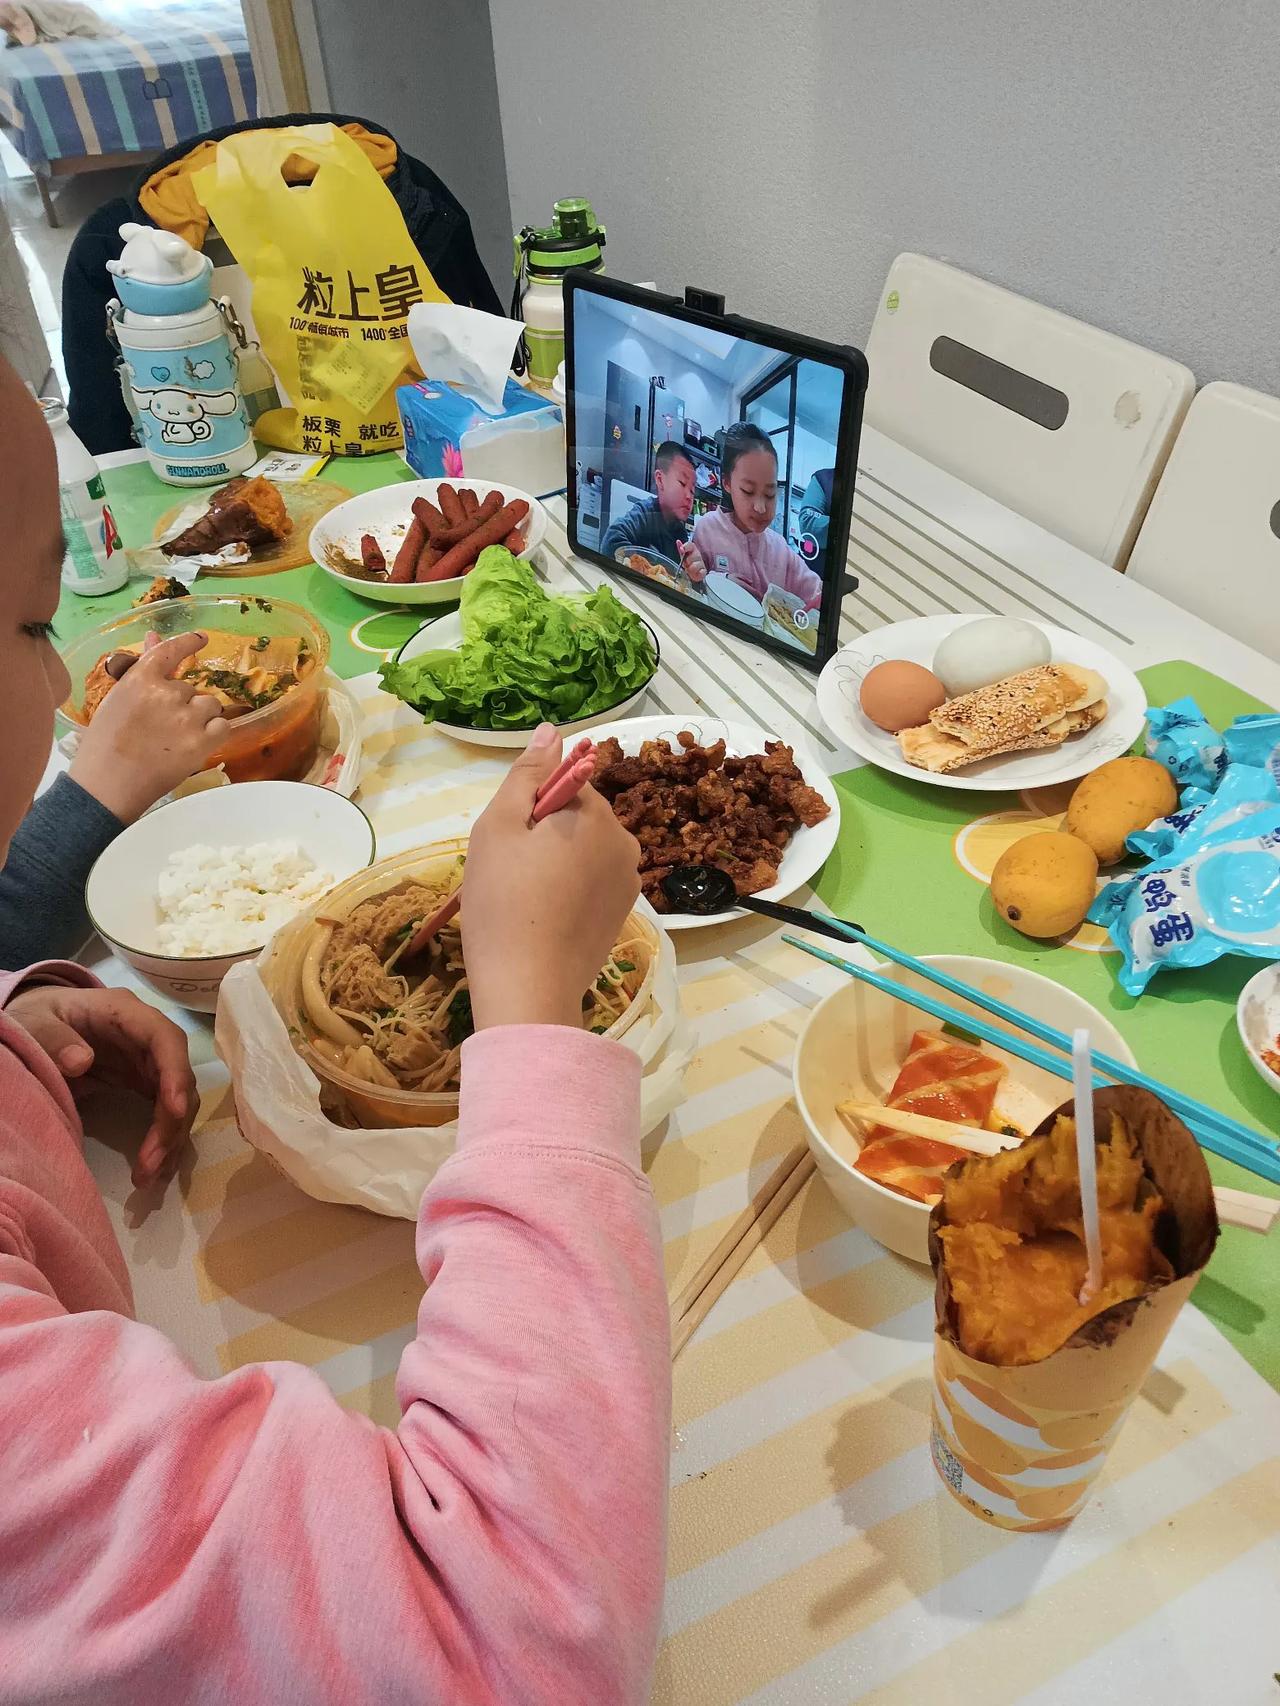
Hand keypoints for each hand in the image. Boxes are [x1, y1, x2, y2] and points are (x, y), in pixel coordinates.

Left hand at [7, 984, 196, 1184]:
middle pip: (179, 1077)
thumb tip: (81, 1061)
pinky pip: (166, 1113)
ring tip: (149, 1177)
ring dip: (170, 1140)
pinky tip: (154, 1169)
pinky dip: (163, 1142)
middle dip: (171, 1123)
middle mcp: (148, 1037)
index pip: (165, 1039)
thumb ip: (53, 1038)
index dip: (175, 1074)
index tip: (175, 1111)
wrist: (40, 1024)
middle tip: (150, 1165)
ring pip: (179, 1101)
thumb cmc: (39, 1018)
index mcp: (125, 1013)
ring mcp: (150, 1062)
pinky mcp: (145, 1083)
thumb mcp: (34, 1022)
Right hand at [69, 631, 224, 823]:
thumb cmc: (104, 744)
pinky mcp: (201, 743)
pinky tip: (196, 744)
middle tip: (162, 728)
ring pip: (210, 705)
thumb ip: (141, 668)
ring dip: (201, 718)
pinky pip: (223, 726)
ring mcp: (187, 718)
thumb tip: (153, 636)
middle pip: (191, 689)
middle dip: (182, 704)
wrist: (107, 785)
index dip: (188, 642)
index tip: (201, 639)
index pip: (171, 651)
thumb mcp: (117, 699)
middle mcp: (167, 693)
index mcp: (141, 680)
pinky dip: (214, 734)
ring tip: (178, 738)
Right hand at [462, 725, 640, 1030]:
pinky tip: (545, 918)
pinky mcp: (624, 914)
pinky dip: (570, 891)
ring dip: (557, 863)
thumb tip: (552, 731)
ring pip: (585, 851)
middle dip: (546, 834)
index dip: (530, 809)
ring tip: (525, 899)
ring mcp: (629, 881)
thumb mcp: (499, 827)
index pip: (564, 784)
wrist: (528, 988)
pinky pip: (593, 883)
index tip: (510, 842)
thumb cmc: (503, 902)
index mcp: (596, 813)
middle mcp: (625, 841)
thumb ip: (526, 774)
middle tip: (510, 873)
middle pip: (578, 817)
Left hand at [677, 540, 706, 582]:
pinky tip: (695, 573)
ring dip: (691, 569)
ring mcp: (702, 564)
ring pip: (697, 564)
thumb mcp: (683, 557)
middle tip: (686, 564)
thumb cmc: (687, 564)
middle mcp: (698, 556)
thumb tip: (678, 541)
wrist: (692, 575)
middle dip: (688, 560)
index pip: (691, 545)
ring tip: (689, 571)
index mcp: (692, 550)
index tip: (682, 549)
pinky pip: (701, 572)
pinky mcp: (704, 572)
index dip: (686, 546)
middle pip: (695, 554)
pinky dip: (697, 573)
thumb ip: (681, 549)